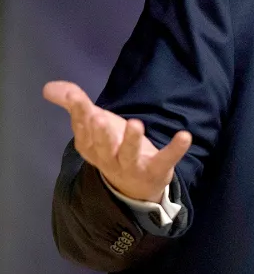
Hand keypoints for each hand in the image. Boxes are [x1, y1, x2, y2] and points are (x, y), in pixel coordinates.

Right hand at [43, 81, 191, 202]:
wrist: (136, 186)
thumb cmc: (112, 148)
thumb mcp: (94, 125)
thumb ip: (74, 104)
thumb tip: (48, 87)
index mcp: (91, 147)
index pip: (83, 130)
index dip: (80, 115)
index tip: (78, 99)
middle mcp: (108, 159)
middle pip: (102, 146)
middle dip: (101, 133)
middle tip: (99, 116)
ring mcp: (132, 166)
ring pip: (128, 155)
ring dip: (132, 140)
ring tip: (136, 124)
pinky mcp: (156, 169)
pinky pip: (166, 159)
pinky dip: (175, 149)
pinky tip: (185, 136)